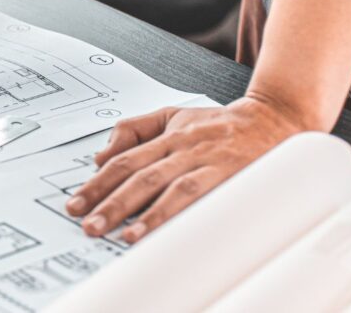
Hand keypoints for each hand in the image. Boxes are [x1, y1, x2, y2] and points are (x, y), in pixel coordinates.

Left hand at [64, 96, 312, 242]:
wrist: (274, 120)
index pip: (123, 161)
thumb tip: (100, 156)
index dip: (97, 184)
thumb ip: (134, 130)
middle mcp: (182, 147)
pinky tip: (161, 230)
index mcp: (166, 136)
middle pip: (138, 175)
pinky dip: (176, 212)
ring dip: (141, 212)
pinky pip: (198, 195)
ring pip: (166, 185)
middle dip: (109, 202)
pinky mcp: (228, 175)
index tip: (76, 203)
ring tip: (120, 234)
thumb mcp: (174, 115)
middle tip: (88, 223)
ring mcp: (206, 161)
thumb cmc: (220, 125)